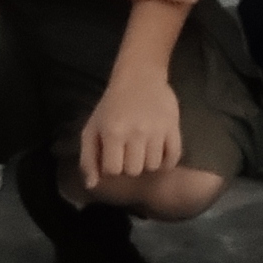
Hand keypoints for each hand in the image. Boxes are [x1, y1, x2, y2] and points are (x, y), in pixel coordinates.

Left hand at [79, 65, 183, 188]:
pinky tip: (159, 154)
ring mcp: (157, 130)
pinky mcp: (174, 127)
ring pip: (153, 166)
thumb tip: (92, 185)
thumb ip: (88, 158)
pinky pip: (173, 157)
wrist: (139, 77)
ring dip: (147, 163)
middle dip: (129, 166)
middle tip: (129, 153)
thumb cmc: (112, 105)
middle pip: (134, 171)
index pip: (113, 170)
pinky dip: (167, 162)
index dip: (112, 168)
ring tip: (143, 151)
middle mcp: (136, 132)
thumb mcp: (92, 128)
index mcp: (113, 132)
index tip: (113, 157)